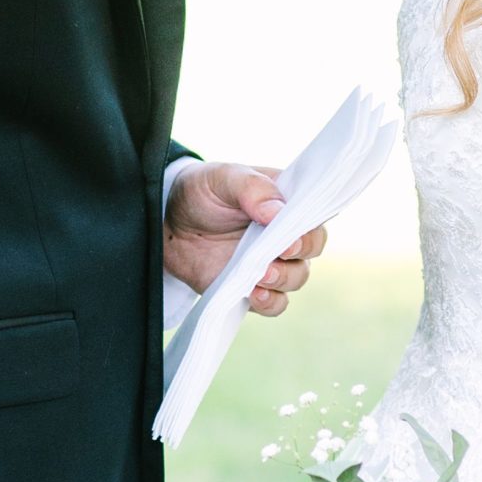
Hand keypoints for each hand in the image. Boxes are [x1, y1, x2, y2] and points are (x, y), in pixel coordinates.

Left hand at [164, 160, 328, 315]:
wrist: (167, 224)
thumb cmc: (202, 192)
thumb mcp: (223, 177)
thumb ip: (251, 189)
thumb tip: (278, 212)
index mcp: (286, 201)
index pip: (314, 214)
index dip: (308, 228)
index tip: (291, 237)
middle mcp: (284, 233)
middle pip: (312, 247)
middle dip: (299, 254)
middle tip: (278, 254)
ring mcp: (270, 262)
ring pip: (297, 277)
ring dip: (283, 279)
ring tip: (261, 276)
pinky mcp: (252, 287)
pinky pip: (275, 304)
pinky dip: (270, 303)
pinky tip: (255, 295)